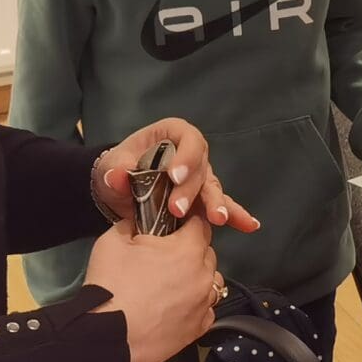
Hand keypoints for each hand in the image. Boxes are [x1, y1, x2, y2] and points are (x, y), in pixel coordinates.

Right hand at [84, 217, 222, 361]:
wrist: (109, 335)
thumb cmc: (111, 288)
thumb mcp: (113, 242)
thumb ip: (130, 225)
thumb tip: (135, 222)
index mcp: (187, 250)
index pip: (200, 225)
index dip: (186, 223)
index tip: (175, 226)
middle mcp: (203, 276)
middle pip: (207, 254)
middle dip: (190, 251)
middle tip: (164, 258)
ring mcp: (203, 304)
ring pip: (211, 282)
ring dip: (197, 278)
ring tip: (172, 283)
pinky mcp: (198, 328)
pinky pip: (207, 309)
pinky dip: (196, 305)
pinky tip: (175, 305)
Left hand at [91, 117, 259, 231]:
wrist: (121, 188)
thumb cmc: (120, 167)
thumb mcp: (112, 165)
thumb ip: (115, 170)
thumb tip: (117, 176)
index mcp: (172, 135)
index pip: (187, 138)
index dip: (185, 156)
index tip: (174, 176)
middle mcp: (191, 154)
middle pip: (201, 167)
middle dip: (192, 190)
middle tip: (178, 209)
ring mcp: (200, 177)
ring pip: (211, 188)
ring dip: (215, 204)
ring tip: (218, 219)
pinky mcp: (202, 199)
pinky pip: (222, 205)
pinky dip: (235, 214)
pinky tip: (250, 225)